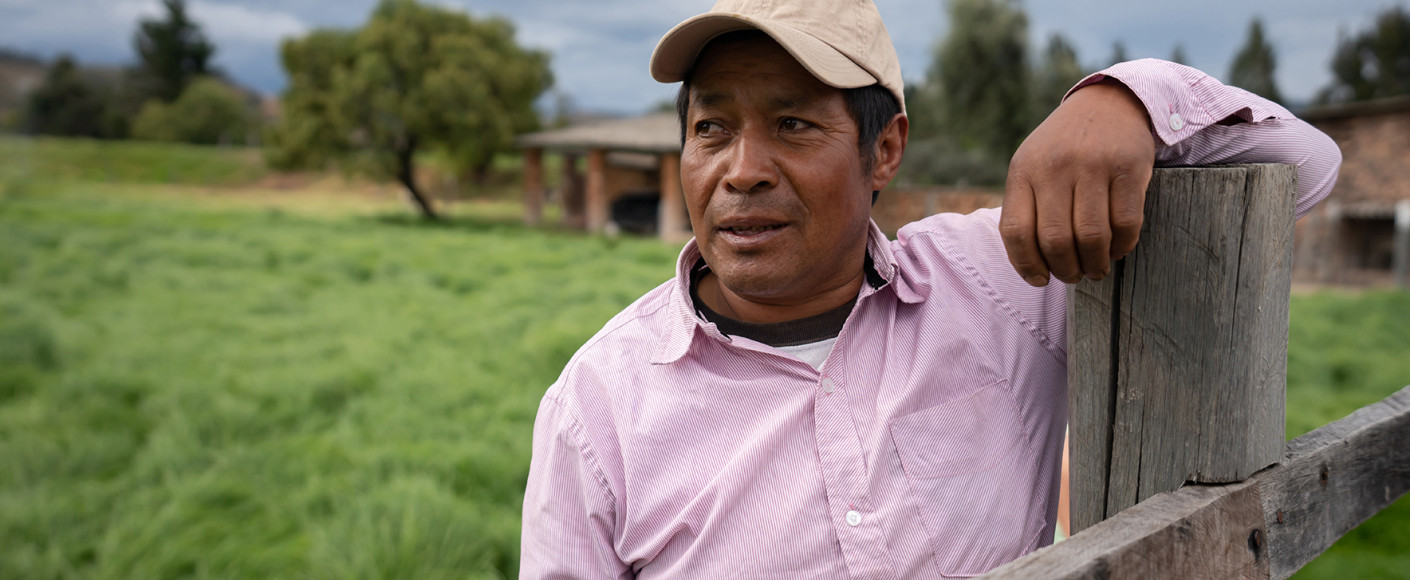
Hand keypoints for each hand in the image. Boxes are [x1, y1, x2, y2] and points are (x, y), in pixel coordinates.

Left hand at [1000, 79, 1156, 285]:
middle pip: (1055, 240)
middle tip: (1074, 276)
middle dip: (1065, 269)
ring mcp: (1093, 165)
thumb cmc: (1064, 147)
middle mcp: (1055, 166)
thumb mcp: (1033, 164)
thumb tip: (1030, 264)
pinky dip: (1122, 246)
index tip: (1040, 280)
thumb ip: (1025, 205)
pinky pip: (1126, 222)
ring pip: (1091, 236)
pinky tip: (1117, 250)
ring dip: (1094, 264)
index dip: (1026, 264)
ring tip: (1096, 269)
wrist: (1109, 103)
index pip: (1016, 230)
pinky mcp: (1129, 167)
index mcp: (1024, 169)